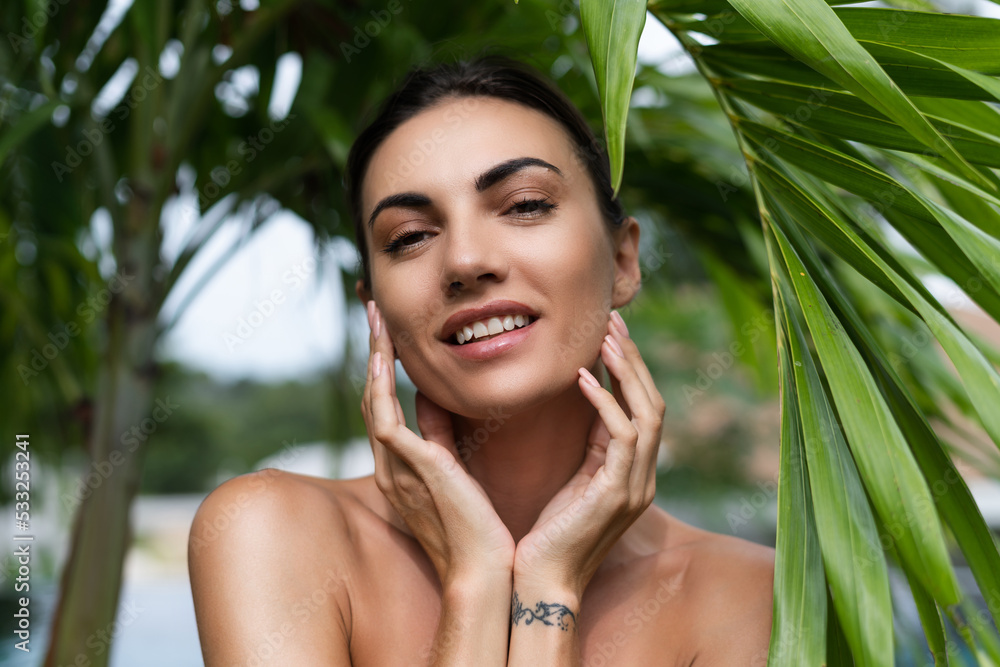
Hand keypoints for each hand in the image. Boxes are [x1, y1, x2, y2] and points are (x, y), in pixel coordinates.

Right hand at [361, 301, 515, 587]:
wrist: (484, 572)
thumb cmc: (476, 529)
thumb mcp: (454, 473)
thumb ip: (440, 437)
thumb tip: (432, 400)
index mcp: (401, 464)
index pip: (386, 403)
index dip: (384, 363)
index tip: (386, 327)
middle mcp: (390, 463)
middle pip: (372, 392)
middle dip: (373, 348)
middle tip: (371, 305)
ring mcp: (394, 466)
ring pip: (374, 398)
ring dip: (374, 354)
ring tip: (375, 315)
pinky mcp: (408, 470)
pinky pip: (385, 419)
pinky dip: (382, 385)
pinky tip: (386, 355)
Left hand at [512, 311, 664, 595]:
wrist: (541, 581)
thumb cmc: (547, 532)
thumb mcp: (573, 478)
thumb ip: (588, 444)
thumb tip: (583, 397)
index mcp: (633, 473)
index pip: (643, 410)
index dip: (631, 369)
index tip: (611, 333)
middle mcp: (643, 477)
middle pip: (654, 404)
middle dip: (635, 360)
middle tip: (612, 321)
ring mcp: (636, 486)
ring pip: (648, 413)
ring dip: (627, 371)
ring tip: (604, 336)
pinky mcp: (618, 493)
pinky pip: (624, 436)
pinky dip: (607, 402)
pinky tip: (584, 378)